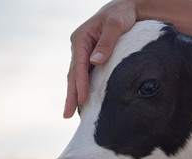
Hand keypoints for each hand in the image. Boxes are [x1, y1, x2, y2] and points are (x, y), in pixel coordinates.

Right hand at [64, 0, 137, 117]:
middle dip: (70, 95)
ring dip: (73, 93)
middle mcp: (79, 45)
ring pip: (76, 75)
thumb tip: (95, 61)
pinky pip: (83, 73)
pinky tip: (81, 99)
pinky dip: (81, 86)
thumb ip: (106, 43)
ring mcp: (83, 51)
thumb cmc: (120, 14)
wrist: (125, 8)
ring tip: (69, 112)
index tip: (82, 100)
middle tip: (66, 114)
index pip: (79, 66)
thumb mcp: (115, 25)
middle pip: (73, 74)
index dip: (80, 84)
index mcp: (81, 38)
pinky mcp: (90, 55)